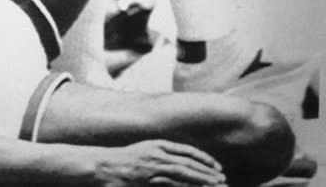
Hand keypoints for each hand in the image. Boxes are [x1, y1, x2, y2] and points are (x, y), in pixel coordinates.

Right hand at [97, 140, 225, 184]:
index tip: (217, 167)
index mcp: (158, 145)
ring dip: (202, 179)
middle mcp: (158, 153)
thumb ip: (160, 155)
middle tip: (223, 179)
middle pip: (189, 162)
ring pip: (184, 172)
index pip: (187, 151)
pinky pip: (172, 183)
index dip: (204, 159)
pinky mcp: (150, 178)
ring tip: (217, 185)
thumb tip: (176, 162)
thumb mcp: (144, 152)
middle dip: (207, 171)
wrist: (104, 165)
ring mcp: (154, 165)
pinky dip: (186, 186)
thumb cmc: (123, 161)